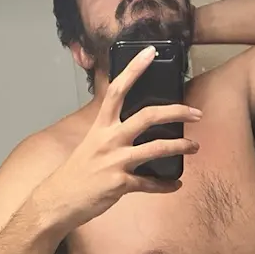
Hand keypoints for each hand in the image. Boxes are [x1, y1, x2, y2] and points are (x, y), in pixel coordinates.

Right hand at [47, 46, 201, 229]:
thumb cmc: (76, 173)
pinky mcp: (120, 184)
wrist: (58, 200)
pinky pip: (150, 183)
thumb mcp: (91, 144)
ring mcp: (115, 161)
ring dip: (180, 147)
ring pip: (157, 148)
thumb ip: (112, 133)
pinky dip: (166, 185)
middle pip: (147, 116)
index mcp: (101, 126)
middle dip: (177, 112)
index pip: (118, 90)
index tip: (151, 53)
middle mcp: (109, 140)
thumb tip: (135, 128)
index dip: (134, 69)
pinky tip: (175, 184)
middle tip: (196, 113)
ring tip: (194, 146)